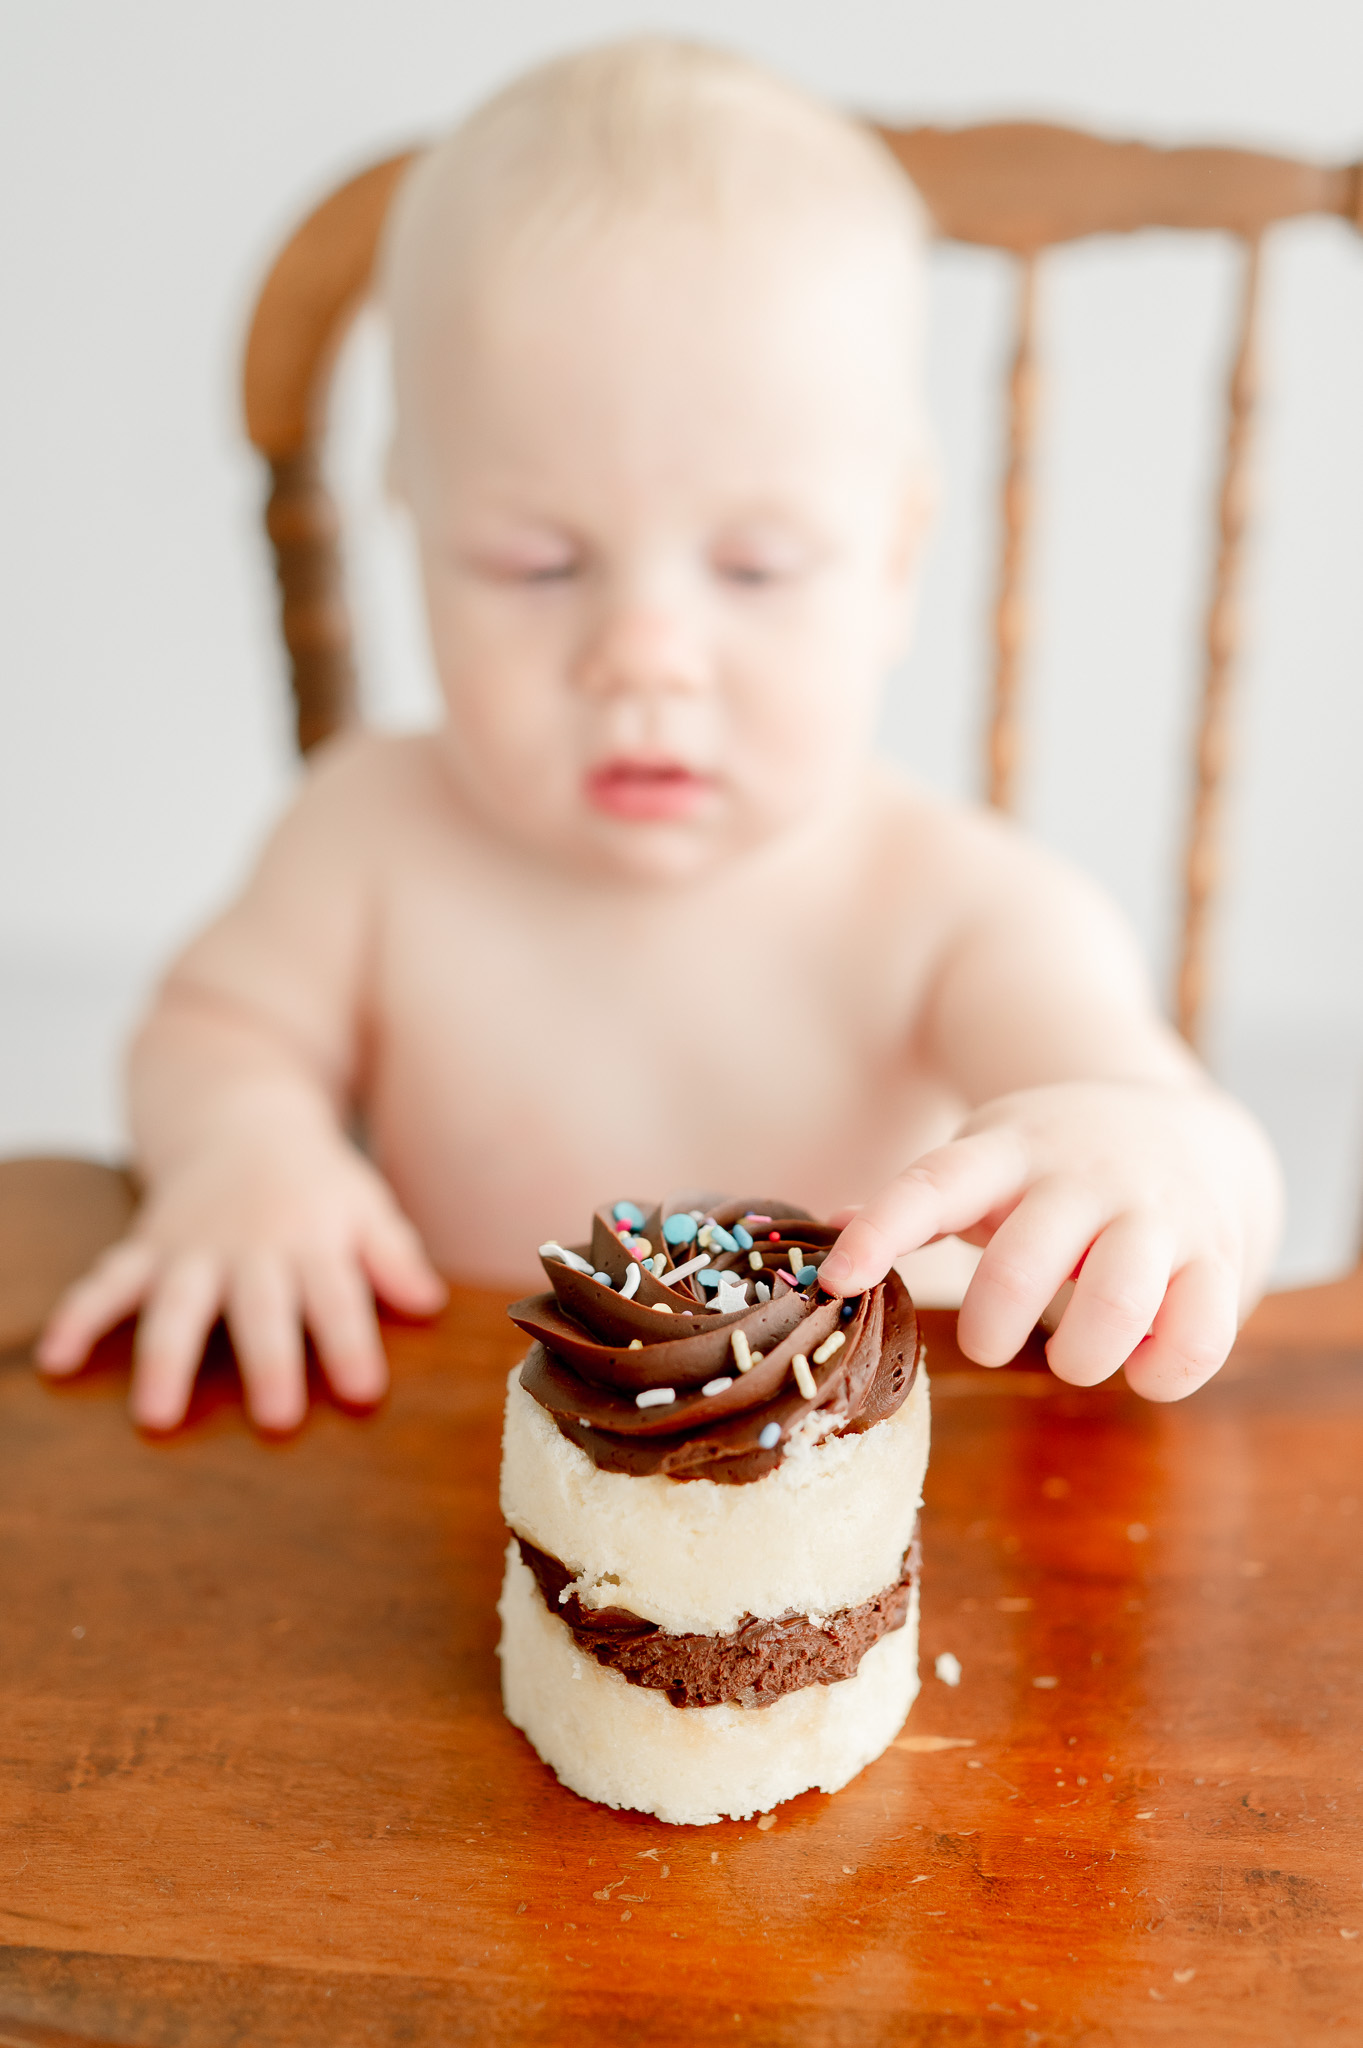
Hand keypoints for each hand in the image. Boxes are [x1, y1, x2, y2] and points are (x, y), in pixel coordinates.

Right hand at [35, 1126, 446, 1431]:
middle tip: (275, 1419)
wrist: (242, 1118)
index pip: (338, 1297)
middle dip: (269, 1361)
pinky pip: (106, 1283)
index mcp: (314, 1241)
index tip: (364, 1392)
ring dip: (164, 1358)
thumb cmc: (315, 1184)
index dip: (351, 1343)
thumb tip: (429, 1304)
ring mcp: (192, 1249)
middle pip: (261, 1308)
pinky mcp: (146, 1250)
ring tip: (155, 1415)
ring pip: (176, 1305)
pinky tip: (57, 1362)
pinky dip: (77, 1319)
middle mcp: (251, 1248)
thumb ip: (395, 1258)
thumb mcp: (366, 1207)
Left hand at [819, 1081, 1279, 1401]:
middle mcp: (1082, 1176)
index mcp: (1008, 1151)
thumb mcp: (988, 1161)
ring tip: (1073, 1359)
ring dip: (1080, 1357)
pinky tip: (1142, 1366)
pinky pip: (1198, 1335)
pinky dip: (1162, 1373)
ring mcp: (1157, 1213)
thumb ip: (916, 1203)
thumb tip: (818, 1238)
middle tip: (990, 1344)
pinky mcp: (1218, 1257)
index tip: (836, 1280)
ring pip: (1117, 1302)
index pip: (932, 1184)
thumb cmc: (1057, 1168)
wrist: (1193, 1131)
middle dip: (991, 1328)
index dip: (880, 1232)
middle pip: (1020, 1263)